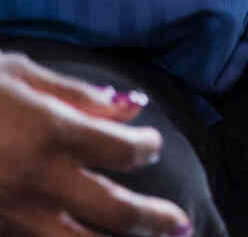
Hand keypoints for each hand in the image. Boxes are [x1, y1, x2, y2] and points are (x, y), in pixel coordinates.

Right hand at [0, 52, 191, 235]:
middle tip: (182, 225)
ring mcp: (10, 211)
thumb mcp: (20, 73)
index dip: (146, 149)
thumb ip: (79, 94)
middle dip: (154, 220)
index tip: (150, 147)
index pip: (123, 151)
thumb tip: (133, 106)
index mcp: (51, 133)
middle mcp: (37, 178)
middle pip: (113, 210)